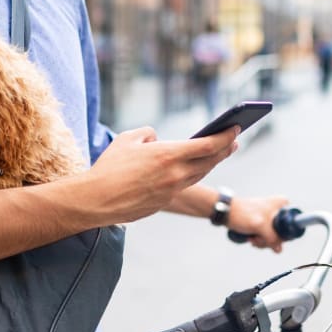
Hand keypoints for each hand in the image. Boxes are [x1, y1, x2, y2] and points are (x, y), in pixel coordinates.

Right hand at [85, 126, 238, 223]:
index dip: (225, 136)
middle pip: (210, 161)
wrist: (96, 200)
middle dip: (224, 149)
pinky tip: (192, 169)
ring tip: (218, 154)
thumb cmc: (109, 166)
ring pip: (199, 175)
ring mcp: (171, 191)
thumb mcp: (127, 139)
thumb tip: (157, 139)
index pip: (208, 145)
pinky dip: (191, 175)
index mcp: (168, 154)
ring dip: (211, 163)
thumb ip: (148, 134)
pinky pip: (183, 186)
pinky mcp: (164, 202)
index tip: (235, 129)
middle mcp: (175, 174)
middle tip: (233, 141)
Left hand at [227, 195, 289, 252]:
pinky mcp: (262, 224)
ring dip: (263, 241)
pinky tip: (250, 238)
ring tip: (252, 238)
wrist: (226, 212)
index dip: (284, 235)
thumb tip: (279, 249)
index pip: (292, 223)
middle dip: (270, 240)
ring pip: (273, 237)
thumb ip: (273, 238)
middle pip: (282, 233)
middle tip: (259, 237)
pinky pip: (266, 237)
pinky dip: (259, 240)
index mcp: (282, 204)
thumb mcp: (261, 226)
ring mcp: (270, 217)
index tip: (272, 236)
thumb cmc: (242, 214)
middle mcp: (277, 210)